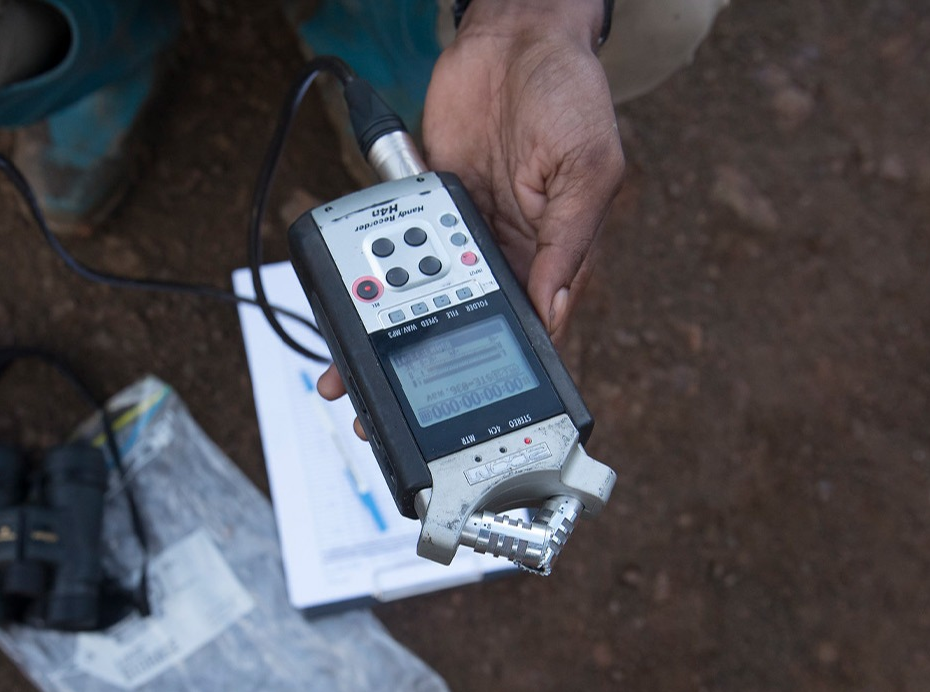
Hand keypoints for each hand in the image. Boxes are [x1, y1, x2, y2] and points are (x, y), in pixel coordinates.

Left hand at [319, 0, 622, 428]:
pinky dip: (366, 284)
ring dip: (382, 339)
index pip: (530, 332)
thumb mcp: (589, 169)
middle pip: (461, 329)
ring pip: (419, 303)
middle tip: (380, 414)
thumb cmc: (569, 95)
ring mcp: (461, 236)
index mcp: (553, 257)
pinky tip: (340, 313)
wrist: (513, 37)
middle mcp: (504, 256)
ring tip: (344, 379)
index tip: (467, 417)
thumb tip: (552, 309)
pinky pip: (393, 255)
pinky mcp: (427, 210)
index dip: (500, 376)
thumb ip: (568, 243)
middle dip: (422, 373)